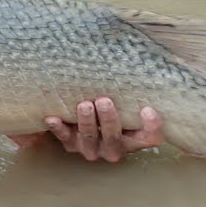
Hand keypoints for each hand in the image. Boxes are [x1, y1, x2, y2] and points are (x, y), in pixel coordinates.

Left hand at [10, 98, 163, 162]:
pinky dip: (58, 128)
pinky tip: (52, 118)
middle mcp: (114, 148)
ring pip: (90, 138)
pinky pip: (64, 138)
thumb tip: (131, 58)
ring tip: (84, 105)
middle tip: (104, 101)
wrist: (80, 121)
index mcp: (133, 139)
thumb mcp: (123, 103)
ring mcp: (92, 148)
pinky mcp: (71, 145)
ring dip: (86, 122)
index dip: (152, 127)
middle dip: (109, 120)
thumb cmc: (109, 109)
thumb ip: (129, 93)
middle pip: (114, 138)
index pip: (151, 138)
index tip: (147, 109)